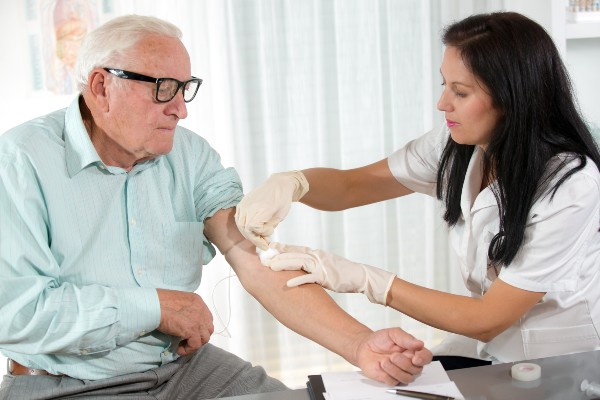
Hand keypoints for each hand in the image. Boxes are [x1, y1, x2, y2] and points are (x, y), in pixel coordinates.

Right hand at [156, 289, 213, 355]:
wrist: (153, 306)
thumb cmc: (159, 302)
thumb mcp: (177, 303)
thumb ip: (185, 310)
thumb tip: (185, 322)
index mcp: (197, 302)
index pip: (206, 318)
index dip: (199, 328)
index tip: (188, 333)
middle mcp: (201, 309)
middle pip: (208, 328)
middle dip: (199, 336)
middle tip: (186, 340)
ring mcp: (198, 320)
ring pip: (204, 338)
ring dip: (194, 344)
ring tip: (182, 345)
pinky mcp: (192, 329)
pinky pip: (196, 345)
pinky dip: (188, 349)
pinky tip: (178, 349)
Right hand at [235, 171, 308, 249]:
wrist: (278, 184)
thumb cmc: (282, 199)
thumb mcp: (280, 216)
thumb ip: (270, 227)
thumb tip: (263, 238)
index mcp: (261, 208)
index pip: (254, 227)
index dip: (262, 233)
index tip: (271, 232)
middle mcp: (250, 206)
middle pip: (245, 228)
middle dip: (254, 238)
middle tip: (263, 243)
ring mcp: (244, 204)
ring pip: (240, 224)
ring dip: (248, 233)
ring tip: (258, 237)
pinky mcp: (242, 203)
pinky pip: (239, 218)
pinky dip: (244, 226)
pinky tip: (253, 229)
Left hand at [264, 242, 394, 304]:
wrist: (361, 276)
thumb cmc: (343, 273)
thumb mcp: (325, 265)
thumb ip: (312, 264)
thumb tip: (300, 265)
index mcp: (315, 254)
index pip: (294, 249)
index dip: (280, 249)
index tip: (266, 249)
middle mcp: (316, 256)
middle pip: (293, 254)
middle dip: (277, 255)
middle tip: (262, 257)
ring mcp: (321, 265)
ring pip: (298, 262)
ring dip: (283, 265)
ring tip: (270, 267)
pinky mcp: (326, 276)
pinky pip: (309, 278)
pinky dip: (297, 280)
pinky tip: (286, 284)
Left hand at [355, 328, 431, 384]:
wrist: (364, 347)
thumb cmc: (380, 339)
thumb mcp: (393, 333)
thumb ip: (406, 338)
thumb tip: (420, 343)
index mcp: (413, 350)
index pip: (426, 357)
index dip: (423, 359)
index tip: (415, 358)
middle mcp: (409, 363)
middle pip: (417, 370)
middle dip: (405, 363)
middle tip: (393, 356)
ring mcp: (400, 372)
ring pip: (407, 378)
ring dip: (395, 370)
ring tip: (384, 361)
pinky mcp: (390, 379)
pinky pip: (394, 382)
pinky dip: (386, 374)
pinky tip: (380, 366)